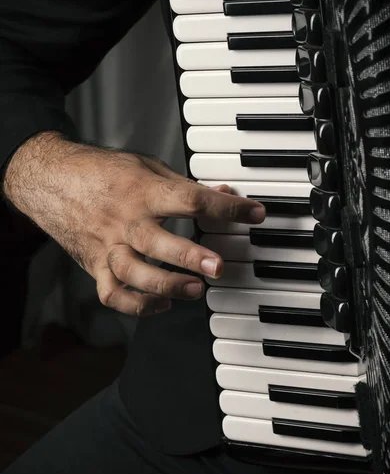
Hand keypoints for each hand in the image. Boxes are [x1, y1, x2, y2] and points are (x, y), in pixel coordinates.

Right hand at [4, 132, 265, 315]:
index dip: (225, 208)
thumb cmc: (102, 173)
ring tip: (195, 290)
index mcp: (142, 191)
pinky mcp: (96, 266)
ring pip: (134, 274)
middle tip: (218, 267)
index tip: (254, 213)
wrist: (50, 181)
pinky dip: (138, 306)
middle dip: (189, 257)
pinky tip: (163, 304)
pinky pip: (114, 295)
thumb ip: (185, 186)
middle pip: (157, 242)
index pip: (189, 199)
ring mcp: (108, 246)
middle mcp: (125, 221)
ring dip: (165, 286)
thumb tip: (225, 195)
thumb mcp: (146, 167)